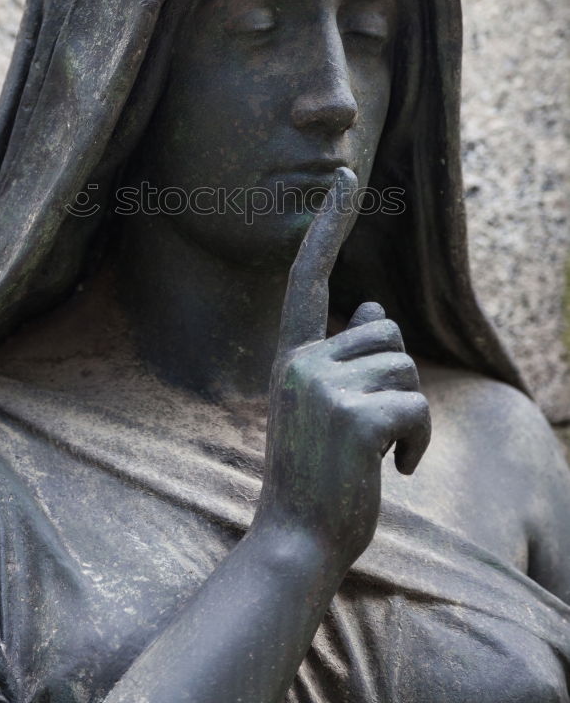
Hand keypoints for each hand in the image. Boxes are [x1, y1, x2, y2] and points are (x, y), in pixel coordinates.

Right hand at [255, 167, 430, 568]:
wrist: (296, 536)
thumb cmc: (315, 470)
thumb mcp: (321, 404)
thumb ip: (345, 353)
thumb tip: (373, 305)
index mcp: (291, 354)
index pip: (310, 276)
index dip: (329, 224)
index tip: (344, 176)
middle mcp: (301, 361)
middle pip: (387, 334)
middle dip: (397, 377)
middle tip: (376, 424)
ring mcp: (324, 388)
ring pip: (406, 368)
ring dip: (411, 415)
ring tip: (384, 451)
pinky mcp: (354, 418)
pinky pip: (417, 407)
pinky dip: (420, 442)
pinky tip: (397, 469)